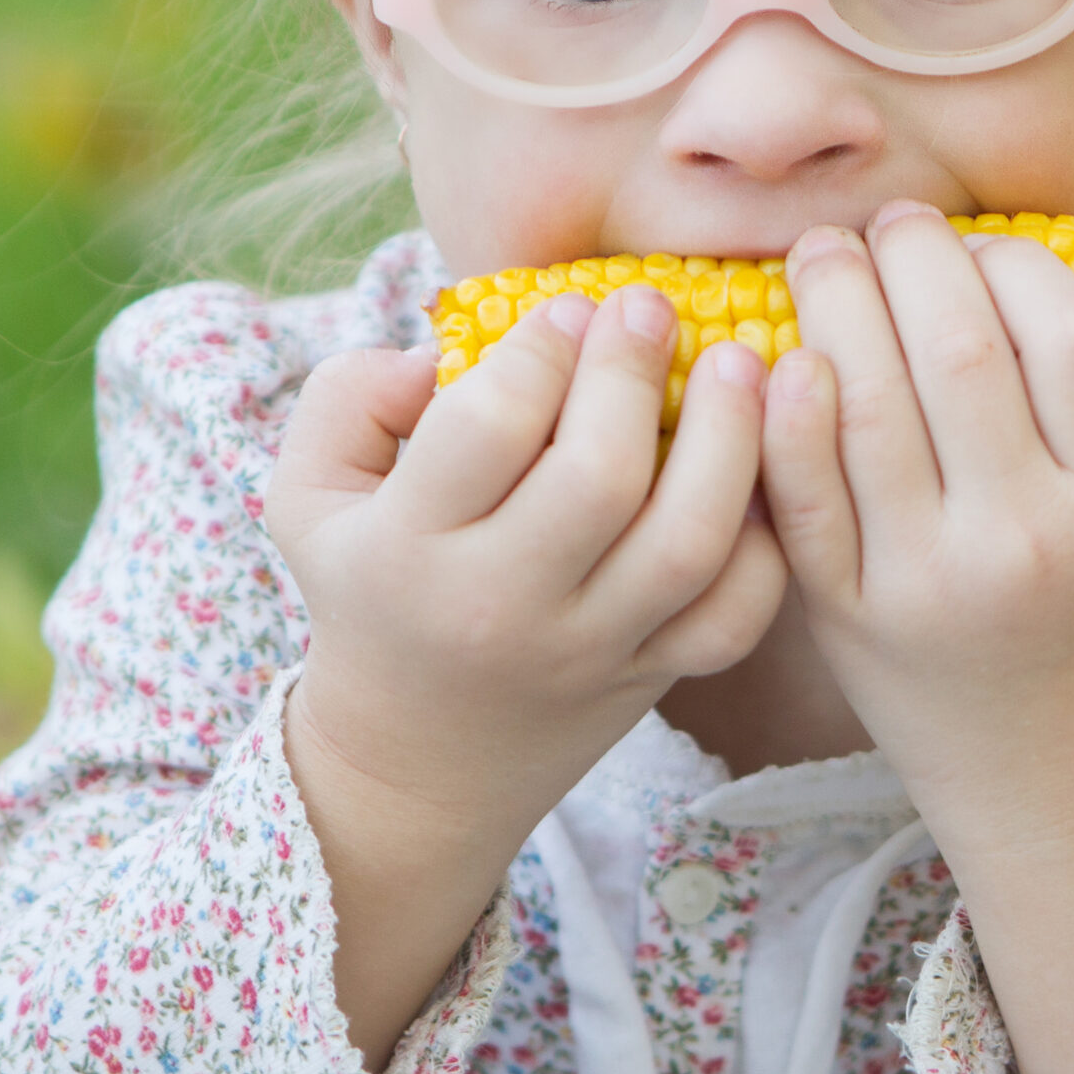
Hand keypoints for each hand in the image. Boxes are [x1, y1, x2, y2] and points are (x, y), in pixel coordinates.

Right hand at [265, 288, 785, 1064]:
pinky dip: (765, 539)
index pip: (488, 429)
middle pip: (600, 477)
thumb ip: (348, 398)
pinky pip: (736, 612)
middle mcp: (505, 606)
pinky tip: (759, 467)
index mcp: (411, 548)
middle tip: (649, 307)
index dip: (539, 350)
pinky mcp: (656, 677)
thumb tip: (441, 353)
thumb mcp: (308, 494)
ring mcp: (592, 649)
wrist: (413, 766)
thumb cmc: (368, 587)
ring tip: (742, 362)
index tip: (568, 307)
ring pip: (687, 543)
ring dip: (730, 439)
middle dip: (635, 372)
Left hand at [761, 203, 1073, 1073]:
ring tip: (822, 255)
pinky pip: (804, 492)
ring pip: (867, 404)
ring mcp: (924, 579)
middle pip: (957, 352)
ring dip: (836, 306)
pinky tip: (778, 354)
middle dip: (915, 261)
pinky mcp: (848, 617)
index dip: (1019, 265)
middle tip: (889, 223)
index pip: (1068, 341)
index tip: (986, 240)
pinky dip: (786, 415)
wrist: (1066, 808)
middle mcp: (1020, 540)